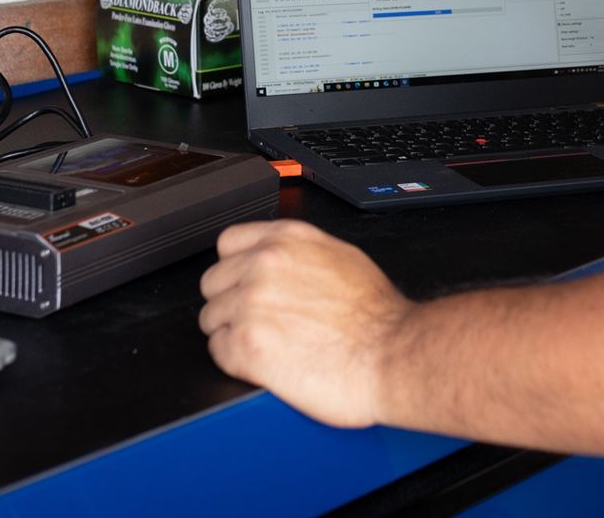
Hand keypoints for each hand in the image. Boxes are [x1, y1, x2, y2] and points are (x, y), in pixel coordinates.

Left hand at [199, 219, 411, 427]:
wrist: (392, 355)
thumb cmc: (378, 317)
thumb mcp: (341, 258)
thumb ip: (301, 254)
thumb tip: (282, 262)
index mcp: (286, 240)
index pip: (227, 244)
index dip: (236, 269)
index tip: (244, 285)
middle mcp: (263, 265)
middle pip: (213, 283)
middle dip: (231, 304)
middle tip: (260, 322)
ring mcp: (251, 304)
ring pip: (211, 319)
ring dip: (233, 334)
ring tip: (268, 346)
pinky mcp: (245, 345)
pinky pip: (217, 351)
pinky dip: (236, 361)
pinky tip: (265, 362)